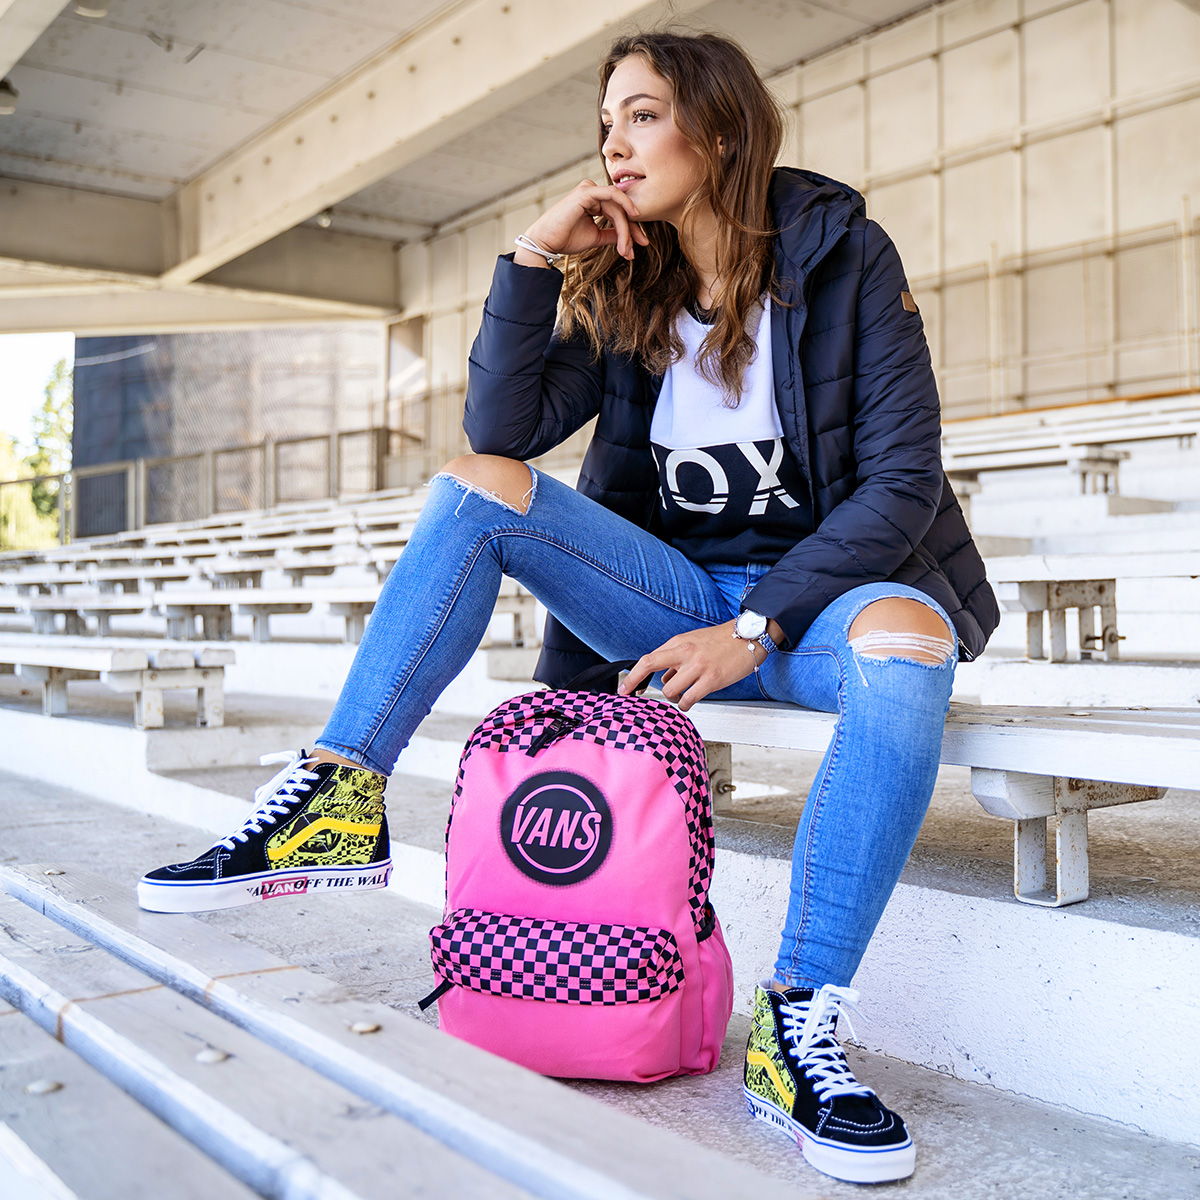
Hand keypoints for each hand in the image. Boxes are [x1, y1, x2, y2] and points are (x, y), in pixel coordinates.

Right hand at [518, 180, 650, 264]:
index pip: (618, 214)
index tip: (639, 246)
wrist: (546, 242)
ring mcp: (589, 190)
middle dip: (631, 230)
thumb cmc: (566, 239)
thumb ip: (612, 234)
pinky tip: (634, 215)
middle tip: (639, 247)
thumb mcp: (596, 237)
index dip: (631, 230)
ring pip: (617, 207)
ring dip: (626, 228)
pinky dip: (624, 204)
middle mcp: (592, 193)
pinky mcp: (586, 192)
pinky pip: (612, 195)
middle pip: (620, 210)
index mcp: (593, 202)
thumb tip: (629, 238)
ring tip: (626, 248)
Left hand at [617, 620, 765, 711]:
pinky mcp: (712, 680)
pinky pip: (688, 699)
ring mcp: (698, 666)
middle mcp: (685, 652)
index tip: (625, 688)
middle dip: (635, 682)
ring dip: (672, 697)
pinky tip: (690, 701)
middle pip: (649, 665)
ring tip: (682, 695)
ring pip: (669, 689)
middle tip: (632, 695)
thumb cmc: (722, 641)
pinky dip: (685, 704)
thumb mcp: (694, 643)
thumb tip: (663, 679)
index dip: (633, 675)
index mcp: (679, 643)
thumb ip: (676, 659)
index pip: (648, 659)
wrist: (750, 635)